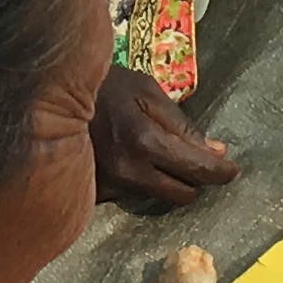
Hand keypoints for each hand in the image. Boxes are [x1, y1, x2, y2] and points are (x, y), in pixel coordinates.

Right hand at [93, 63, 237, 212]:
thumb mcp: (147, 91)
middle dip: (197, 180)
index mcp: (145, 141)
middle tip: (199, 162)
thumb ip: (183, 126)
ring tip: (163, 157)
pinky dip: (142, 182)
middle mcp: (128, 172)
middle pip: (182, 194)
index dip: (221, 172)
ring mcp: (109, 186)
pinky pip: (132, 196)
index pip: (197, 170)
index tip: (233, 171)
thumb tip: (217, 152)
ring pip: (157, 197)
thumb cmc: (105, 85)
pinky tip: (135, 162)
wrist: (49, 95)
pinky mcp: (95, 193)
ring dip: (169, 182)